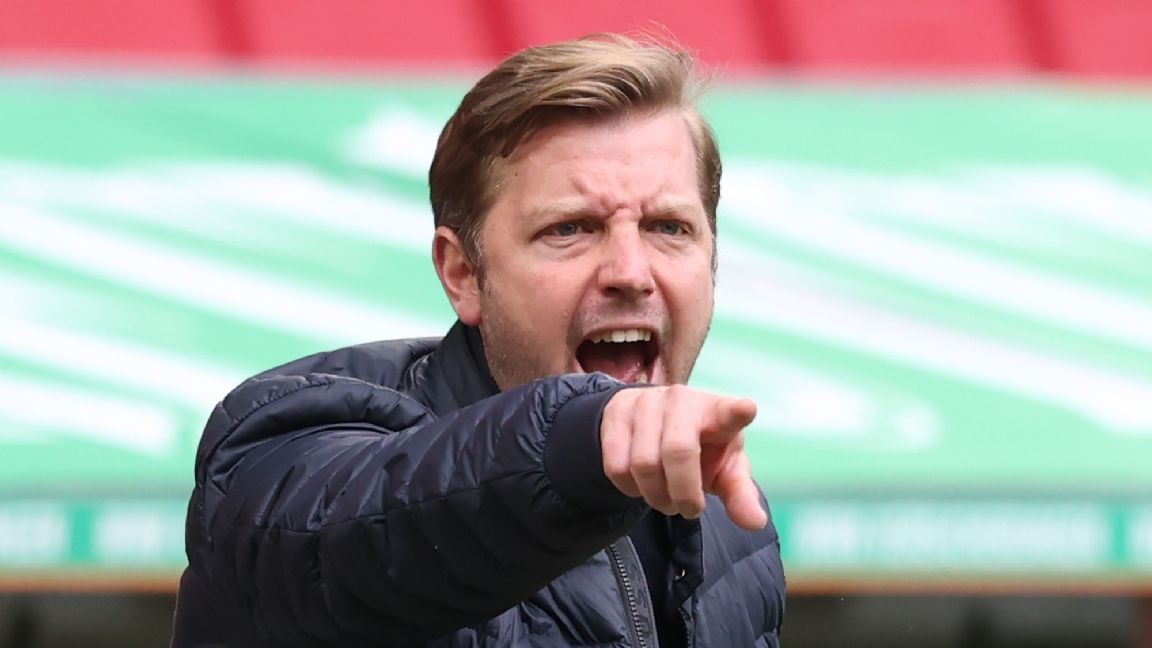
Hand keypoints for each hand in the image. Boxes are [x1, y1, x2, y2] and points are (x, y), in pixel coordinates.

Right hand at [600, 385, 765, 530]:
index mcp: (717, 413)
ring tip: (664, 499)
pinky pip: (616, 465)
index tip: (746, 410)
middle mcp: (681, 400)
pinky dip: (629, 488)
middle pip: (678, 452)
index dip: (736, 412)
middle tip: (688, 510)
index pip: (728, 411)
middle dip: (682, 493)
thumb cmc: (700, 448)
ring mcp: (645, 403)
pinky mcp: (616, 413)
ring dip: (655, 496)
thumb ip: (739, 495)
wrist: (652, 423)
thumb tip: (755, 523)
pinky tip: (641, 485)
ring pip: (643, 463)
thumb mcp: (724, 469)